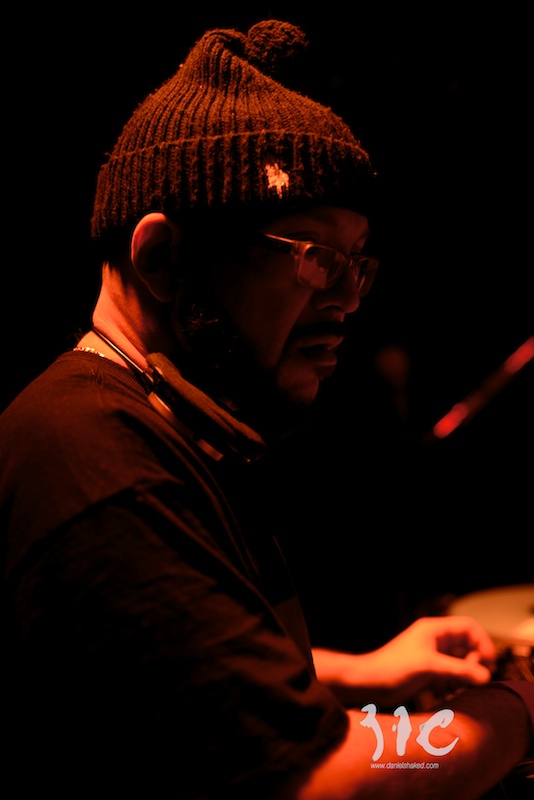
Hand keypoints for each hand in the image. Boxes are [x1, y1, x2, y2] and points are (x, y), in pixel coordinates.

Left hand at [313, 615, 497, 708]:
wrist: (369, 682)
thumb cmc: (394, 668)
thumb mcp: (429, 667)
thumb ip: (459, 670)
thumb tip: (486, 676)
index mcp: (434, 630)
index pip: (468, 627)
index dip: (482, 642)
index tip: (488, 662)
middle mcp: (434, 639)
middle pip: (467, 644)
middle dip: (474, 662)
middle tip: (473, 678)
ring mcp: (431, 654)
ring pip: (460, 660)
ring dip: (465, 675)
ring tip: (460, 688)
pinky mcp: (427, 670)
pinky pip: (450, 673)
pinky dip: (454, 682)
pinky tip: (449, 694)